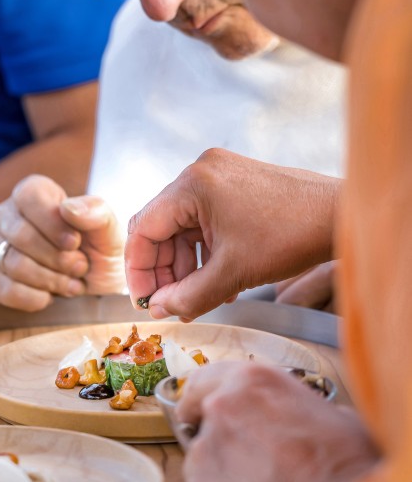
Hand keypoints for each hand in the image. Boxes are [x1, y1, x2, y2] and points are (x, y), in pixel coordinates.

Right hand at [0, 175, 124, 310]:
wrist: (97, 286)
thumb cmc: (100, 252)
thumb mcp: (109, 231)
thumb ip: (96, 213)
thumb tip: (69, 208)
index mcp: (35, 192)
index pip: (30, 197)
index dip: (52, 223)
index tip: (75, 243)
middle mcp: (7, 214)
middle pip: (20, 235)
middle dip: (56, 258)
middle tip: (80, 268)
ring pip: (11, 263)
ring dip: (48, 280)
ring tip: (72, 284)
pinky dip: (30, 297)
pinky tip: (49, 297)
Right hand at [124, 148, 340, 320]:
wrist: (341, 214)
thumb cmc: (291, 236)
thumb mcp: (233, 274)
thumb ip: (188, 296)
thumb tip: (158, 310)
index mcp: (193, 184)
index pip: (144, 228)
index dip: (139, 269)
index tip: (144, 300)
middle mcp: (200, 171)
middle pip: (162, 226)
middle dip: (164, 270)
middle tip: (171, 304)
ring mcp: (219, 174)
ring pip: (184, 226)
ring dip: (186, 264)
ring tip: (197, 298)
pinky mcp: (235, 183)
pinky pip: (205, 219)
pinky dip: (205, 250)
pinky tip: (218, 280)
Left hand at [176, 361, 377, 481]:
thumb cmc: (342, 461)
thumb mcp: (330, 412)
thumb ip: (300, 408)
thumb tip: (305, 419)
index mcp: (250, 379)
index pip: (204, 378)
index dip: (200, 397)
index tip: (196, 411)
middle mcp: (220, 405)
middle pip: (202, 418)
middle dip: (215, 436)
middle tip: (239, 458)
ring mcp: (205, 447)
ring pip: (201, 459)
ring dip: (220, 472)